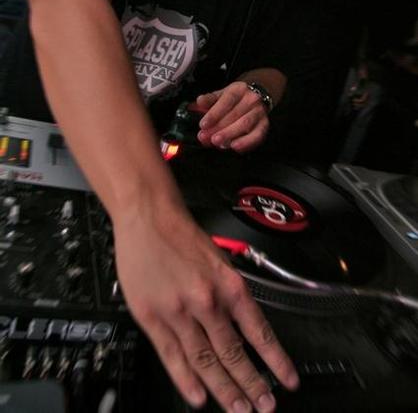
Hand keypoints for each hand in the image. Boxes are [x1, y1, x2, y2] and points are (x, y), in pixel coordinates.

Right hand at [113, 198, 298, 411]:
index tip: (287, 381)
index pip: (259, 332)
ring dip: (225, 390)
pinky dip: (186, 380)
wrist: (149, 217)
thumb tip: (244, 326)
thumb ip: (230, 293)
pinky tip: (198, 398)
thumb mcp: (220, 259)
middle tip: (264, 406)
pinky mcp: (152, 317)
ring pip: (206, 360)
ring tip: (240, 410)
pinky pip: (172, 356)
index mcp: (229, 285)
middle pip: (234, 353)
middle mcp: (207, 301)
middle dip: (252, 385)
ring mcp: (178, 312)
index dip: (276, 361)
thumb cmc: (181, 234)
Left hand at [195, 81, 269, 152]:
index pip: (226, 101)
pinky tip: (234, 146)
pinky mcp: (264, 125)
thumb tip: (199, 102)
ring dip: (229, 135)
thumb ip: (208, 100)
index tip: (203, 124)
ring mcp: (259, 112)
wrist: (256, 97)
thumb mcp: (220, 95)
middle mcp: (251, 99)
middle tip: (206, 137)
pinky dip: (246, 142)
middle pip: (235, 115)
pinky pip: (257, 135)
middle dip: (218, 128)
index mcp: (238, 89)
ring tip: (217, 142)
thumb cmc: (234, 99)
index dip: (214, 114)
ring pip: (245, 125)